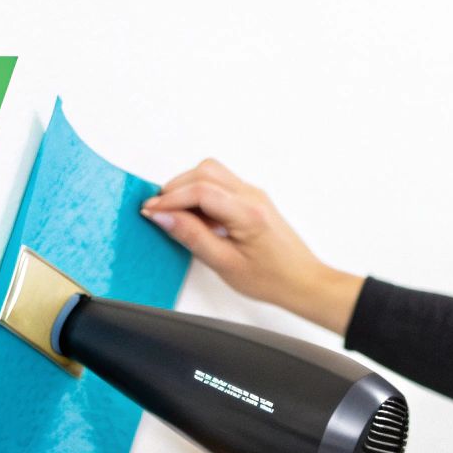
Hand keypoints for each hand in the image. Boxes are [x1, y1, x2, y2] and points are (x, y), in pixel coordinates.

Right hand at [141, 159, 365, 336]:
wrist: (302, 281)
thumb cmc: (271, 278)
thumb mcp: (224, 263)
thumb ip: (192, 236)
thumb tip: (164, 216)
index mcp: (248, 213)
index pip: (200, 190)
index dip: (170, 199)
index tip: (151, 211)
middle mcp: (252, 196)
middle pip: (205, 172)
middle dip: (176, 188)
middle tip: (158, 211)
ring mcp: (254, 195)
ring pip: (212, 173)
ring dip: (188, 187)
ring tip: (175, 215)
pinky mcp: (252, 200)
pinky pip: (221, 185)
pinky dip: (201, 194)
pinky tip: (195, 217)